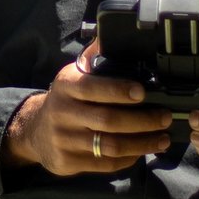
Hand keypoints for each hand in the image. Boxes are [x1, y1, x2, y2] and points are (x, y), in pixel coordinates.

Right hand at [3, 43, 173, 177]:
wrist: (34, 130)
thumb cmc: (64, 100)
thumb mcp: (72, 76)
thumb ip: (92, 59)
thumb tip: (109, 34)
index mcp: (66, 86)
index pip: (93, 88)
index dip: (119, 90)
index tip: (143, 92)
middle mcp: (62, 112)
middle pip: (108, 120)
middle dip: (142, 120)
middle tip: (164, 117)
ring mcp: (64, 139)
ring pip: (110, 145)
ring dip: (142, 143)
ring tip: (163, 138)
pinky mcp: (68, 161)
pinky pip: (105, 164)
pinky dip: (128, 158)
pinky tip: (142, 151)